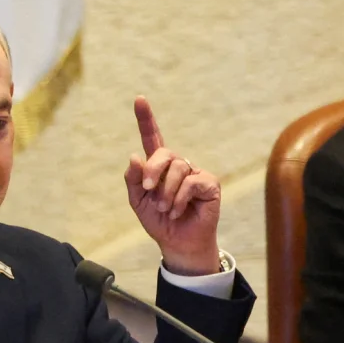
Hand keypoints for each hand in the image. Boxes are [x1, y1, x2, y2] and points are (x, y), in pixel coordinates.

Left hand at [124, 96, 221, 275]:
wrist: (178, 244)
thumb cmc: (160, 222)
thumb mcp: (139, 202)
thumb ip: (135, 180)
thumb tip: (135, 156)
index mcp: (159, 166)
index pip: (152, 138)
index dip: (146, 118)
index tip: (139, 99)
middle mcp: (178, 165)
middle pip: (164, 153)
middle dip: (153, 171)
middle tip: (149, 191)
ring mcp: (195, 173)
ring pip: (177, 168)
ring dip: (166, 192)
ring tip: (166, 209)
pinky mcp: (209, 183)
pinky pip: (190, 183)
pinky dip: (180, 199)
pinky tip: (178, 212)